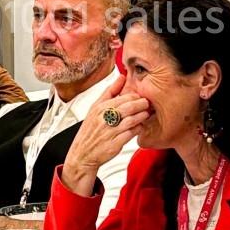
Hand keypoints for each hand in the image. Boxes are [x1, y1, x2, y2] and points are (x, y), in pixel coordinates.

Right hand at [60, 75, 149, 196]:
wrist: (83, 153)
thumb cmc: (91, 129)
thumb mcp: (96, 107)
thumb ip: (110, 92)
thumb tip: (122, 77)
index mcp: (100, 108)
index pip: (122, 97)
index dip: (135, 96)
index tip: (140, 96)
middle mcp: (104, 119)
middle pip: (128, 107)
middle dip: (141, 104)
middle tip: (147, 104)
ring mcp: (109, 132)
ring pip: (131, 120)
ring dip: (141, 116)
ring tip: (145, 114)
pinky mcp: (114, 144)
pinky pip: (130, 134)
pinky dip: (137, 129)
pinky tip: (139, 127)